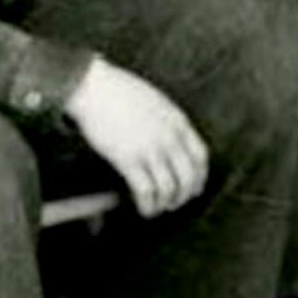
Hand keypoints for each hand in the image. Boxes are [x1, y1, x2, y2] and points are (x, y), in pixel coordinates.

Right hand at [64, 59, 207, 216]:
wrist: (96, 88)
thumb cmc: (120, 92)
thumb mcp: (156, 103)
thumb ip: (167, 123)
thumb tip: (169, 144)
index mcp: (178, 121)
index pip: (201, 156)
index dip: (200, 177)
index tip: (195, 187)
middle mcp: (169, 137)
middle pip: (189, 176)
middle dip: (184, 196)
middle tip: (175, 204)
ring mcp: (150, 149)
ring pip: (169, 188)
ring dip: (165, 204)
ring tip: (156, 209)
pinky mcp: (128, 159)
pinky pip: (146, 191)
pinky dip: (148, 205)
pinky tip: (144, 209)